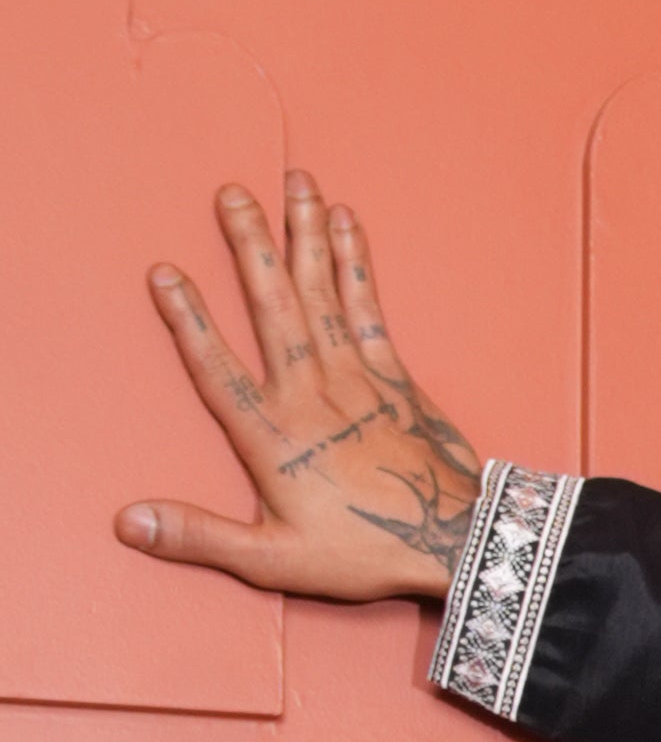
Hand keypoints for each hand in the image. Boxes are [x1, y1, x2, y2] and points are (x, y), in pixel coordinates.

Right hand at [120, 173, 484, 602]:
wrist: (455, 542)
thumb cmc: (365, 552)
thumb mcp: (272, 559)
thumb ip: (198, 536)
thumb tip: (125, 521)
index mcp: (271, 435)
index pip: (216, 367)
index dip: (187, 320)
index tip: (164, 271)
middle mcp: (309, 391)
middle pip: (271, 305)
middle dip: (250, 245)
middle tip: (231, 191)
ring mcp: (355, 377)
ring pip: (321, 292)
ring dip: (304, 235)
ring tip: (293, 182)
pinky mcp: (395, 375)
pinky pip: (368, 306)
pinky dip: (356, 262)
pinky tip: (344, 221)